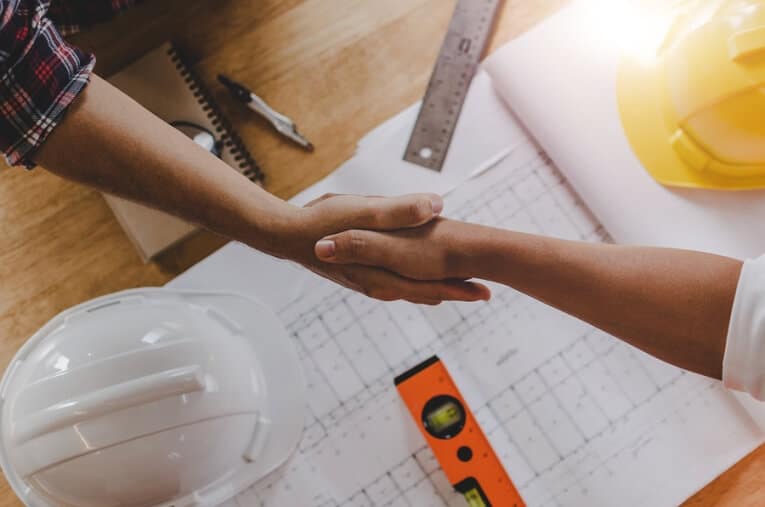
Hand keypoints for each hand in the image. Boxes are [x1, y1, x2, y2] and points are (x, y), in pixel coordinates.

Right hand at [276, 194, 489, 304]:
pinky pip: (398, 283)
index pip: (430, 285)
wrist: (286, 235)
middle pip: (424, 291)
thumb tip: (435, 206)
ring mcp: (369, 280)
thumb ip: (400, 212)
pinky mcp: (362, 273)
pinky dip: (416, 283)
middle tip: (483, 292)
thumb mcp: (363, 212)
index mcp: (382, 272)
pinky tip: (420, 279)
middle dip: (453, 292)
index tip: (485, 290)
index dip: (458, 287)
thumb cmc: (322, 222)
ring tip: (460, 288)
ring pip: (411, 289)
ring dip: (435, 288)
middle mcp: (378, 283)